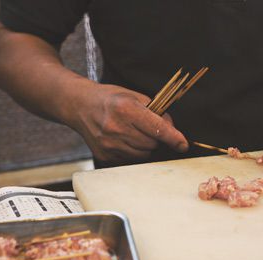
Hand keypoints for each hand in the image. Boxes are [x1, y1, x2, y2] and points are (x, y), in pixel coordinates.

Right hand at [67, 83, 187, 163]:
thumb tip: (172, 129)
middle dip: (156, 138)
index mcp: (125, 109)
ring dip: (145, 147)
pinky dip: (133, 152)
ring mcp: (109, 144)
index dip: (173, 138)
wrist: (79, 106)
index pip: (157, 128)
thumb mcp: (133, 96)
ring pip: (143, 155)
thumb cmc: (109, 99)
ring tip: (134, 133)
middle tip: (146, 128)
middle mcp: (116, 128)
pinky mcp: (105, 156)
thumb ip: (155, 111)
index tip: (183, 144)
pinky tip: (124, 140)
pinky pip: (130, 160)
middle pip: (151, 144)